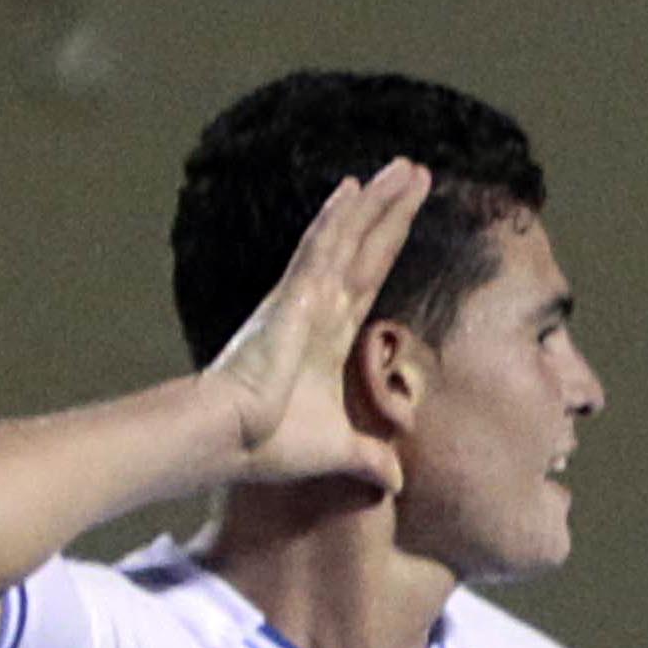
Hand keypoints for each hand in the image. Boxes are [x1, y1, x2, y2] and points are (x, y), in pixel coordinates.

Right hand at [195, 159, 426, 497]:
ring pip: (348, 238)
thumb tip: (395, 480)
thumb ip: (369, 458)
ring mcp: (305, 298)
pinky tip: (354, 189)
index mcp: (331, 335)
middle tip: (416, 169)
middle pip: (365, 247)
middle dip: (391, 209)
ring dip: (377, 203)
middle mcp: (319, 307)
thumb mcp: (340, 450)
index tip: (409, 213)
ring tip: (404, 167)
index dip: (390, 244)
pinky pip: (319, 251)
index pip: (370, 277)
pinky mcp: (292, 300)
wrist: (231, 439)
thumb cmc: (272, 443)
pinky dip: (337, 220)